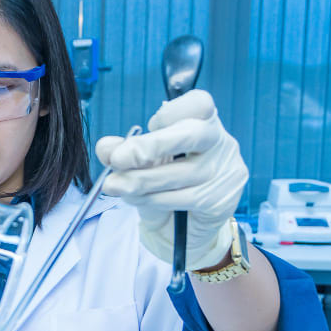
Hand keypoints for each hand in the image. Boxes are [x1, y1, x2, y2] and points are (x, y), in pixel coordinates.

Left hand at [95, 90, 246, 270]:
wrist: (179, 226)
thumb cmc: (162, 180)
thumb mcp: (140, 162)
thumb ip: (123, 150)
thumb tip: (105, 147)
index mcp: (203, 122)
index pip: (198, 104)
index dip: (168, 114)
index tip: (145, 127)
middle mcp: (221, 143)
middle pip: (192, 135)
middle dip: (149, 146)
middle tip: (117, 159)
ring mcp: (225, 173)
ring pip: (179, 174)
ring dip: (140, 181)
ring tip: (115, 185)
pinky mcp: (221, 202)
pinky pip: (181, 199)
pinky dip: (152, 200)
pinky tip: (138, 199)